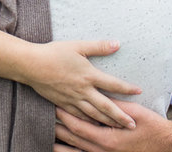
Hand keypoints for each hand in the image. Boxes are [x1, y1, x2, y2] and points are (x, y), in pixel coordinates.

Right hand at [22, 41, 140, 129]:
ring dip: (107, 122)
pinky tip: (95, 127)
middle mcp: (83, 90)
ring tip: (118, 128)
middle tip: (133, 125)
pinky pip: (79, 117)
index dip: (127, 88)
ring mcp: (72, 99)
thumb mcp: (78, 46)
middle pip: (106, 106)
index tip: (139, 91)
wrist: (32, 65)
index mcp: (88, 75)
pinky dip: (89, 123)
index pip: (113, 84)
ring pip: (94, 114)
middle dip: (121, 116)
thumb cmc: (54, 53)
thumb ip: (99, 46)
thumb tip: (117, 43)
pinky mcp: (63, 104)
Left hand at [54, 103, 171, 151]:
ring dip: (60, 142)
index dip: (64, 116)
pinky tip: (61, 149)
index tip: (52, 105)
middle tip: (43, 116)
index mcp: (107, 139)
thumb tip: (98, 94)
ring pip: (75, 151)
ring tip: (45, 134)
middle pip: (73, 139)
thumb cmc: (152, 128)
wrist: (167, 146)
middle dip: (57, 128)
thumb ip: (114, 105)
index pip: (78, 127)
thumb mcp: (134, 113)